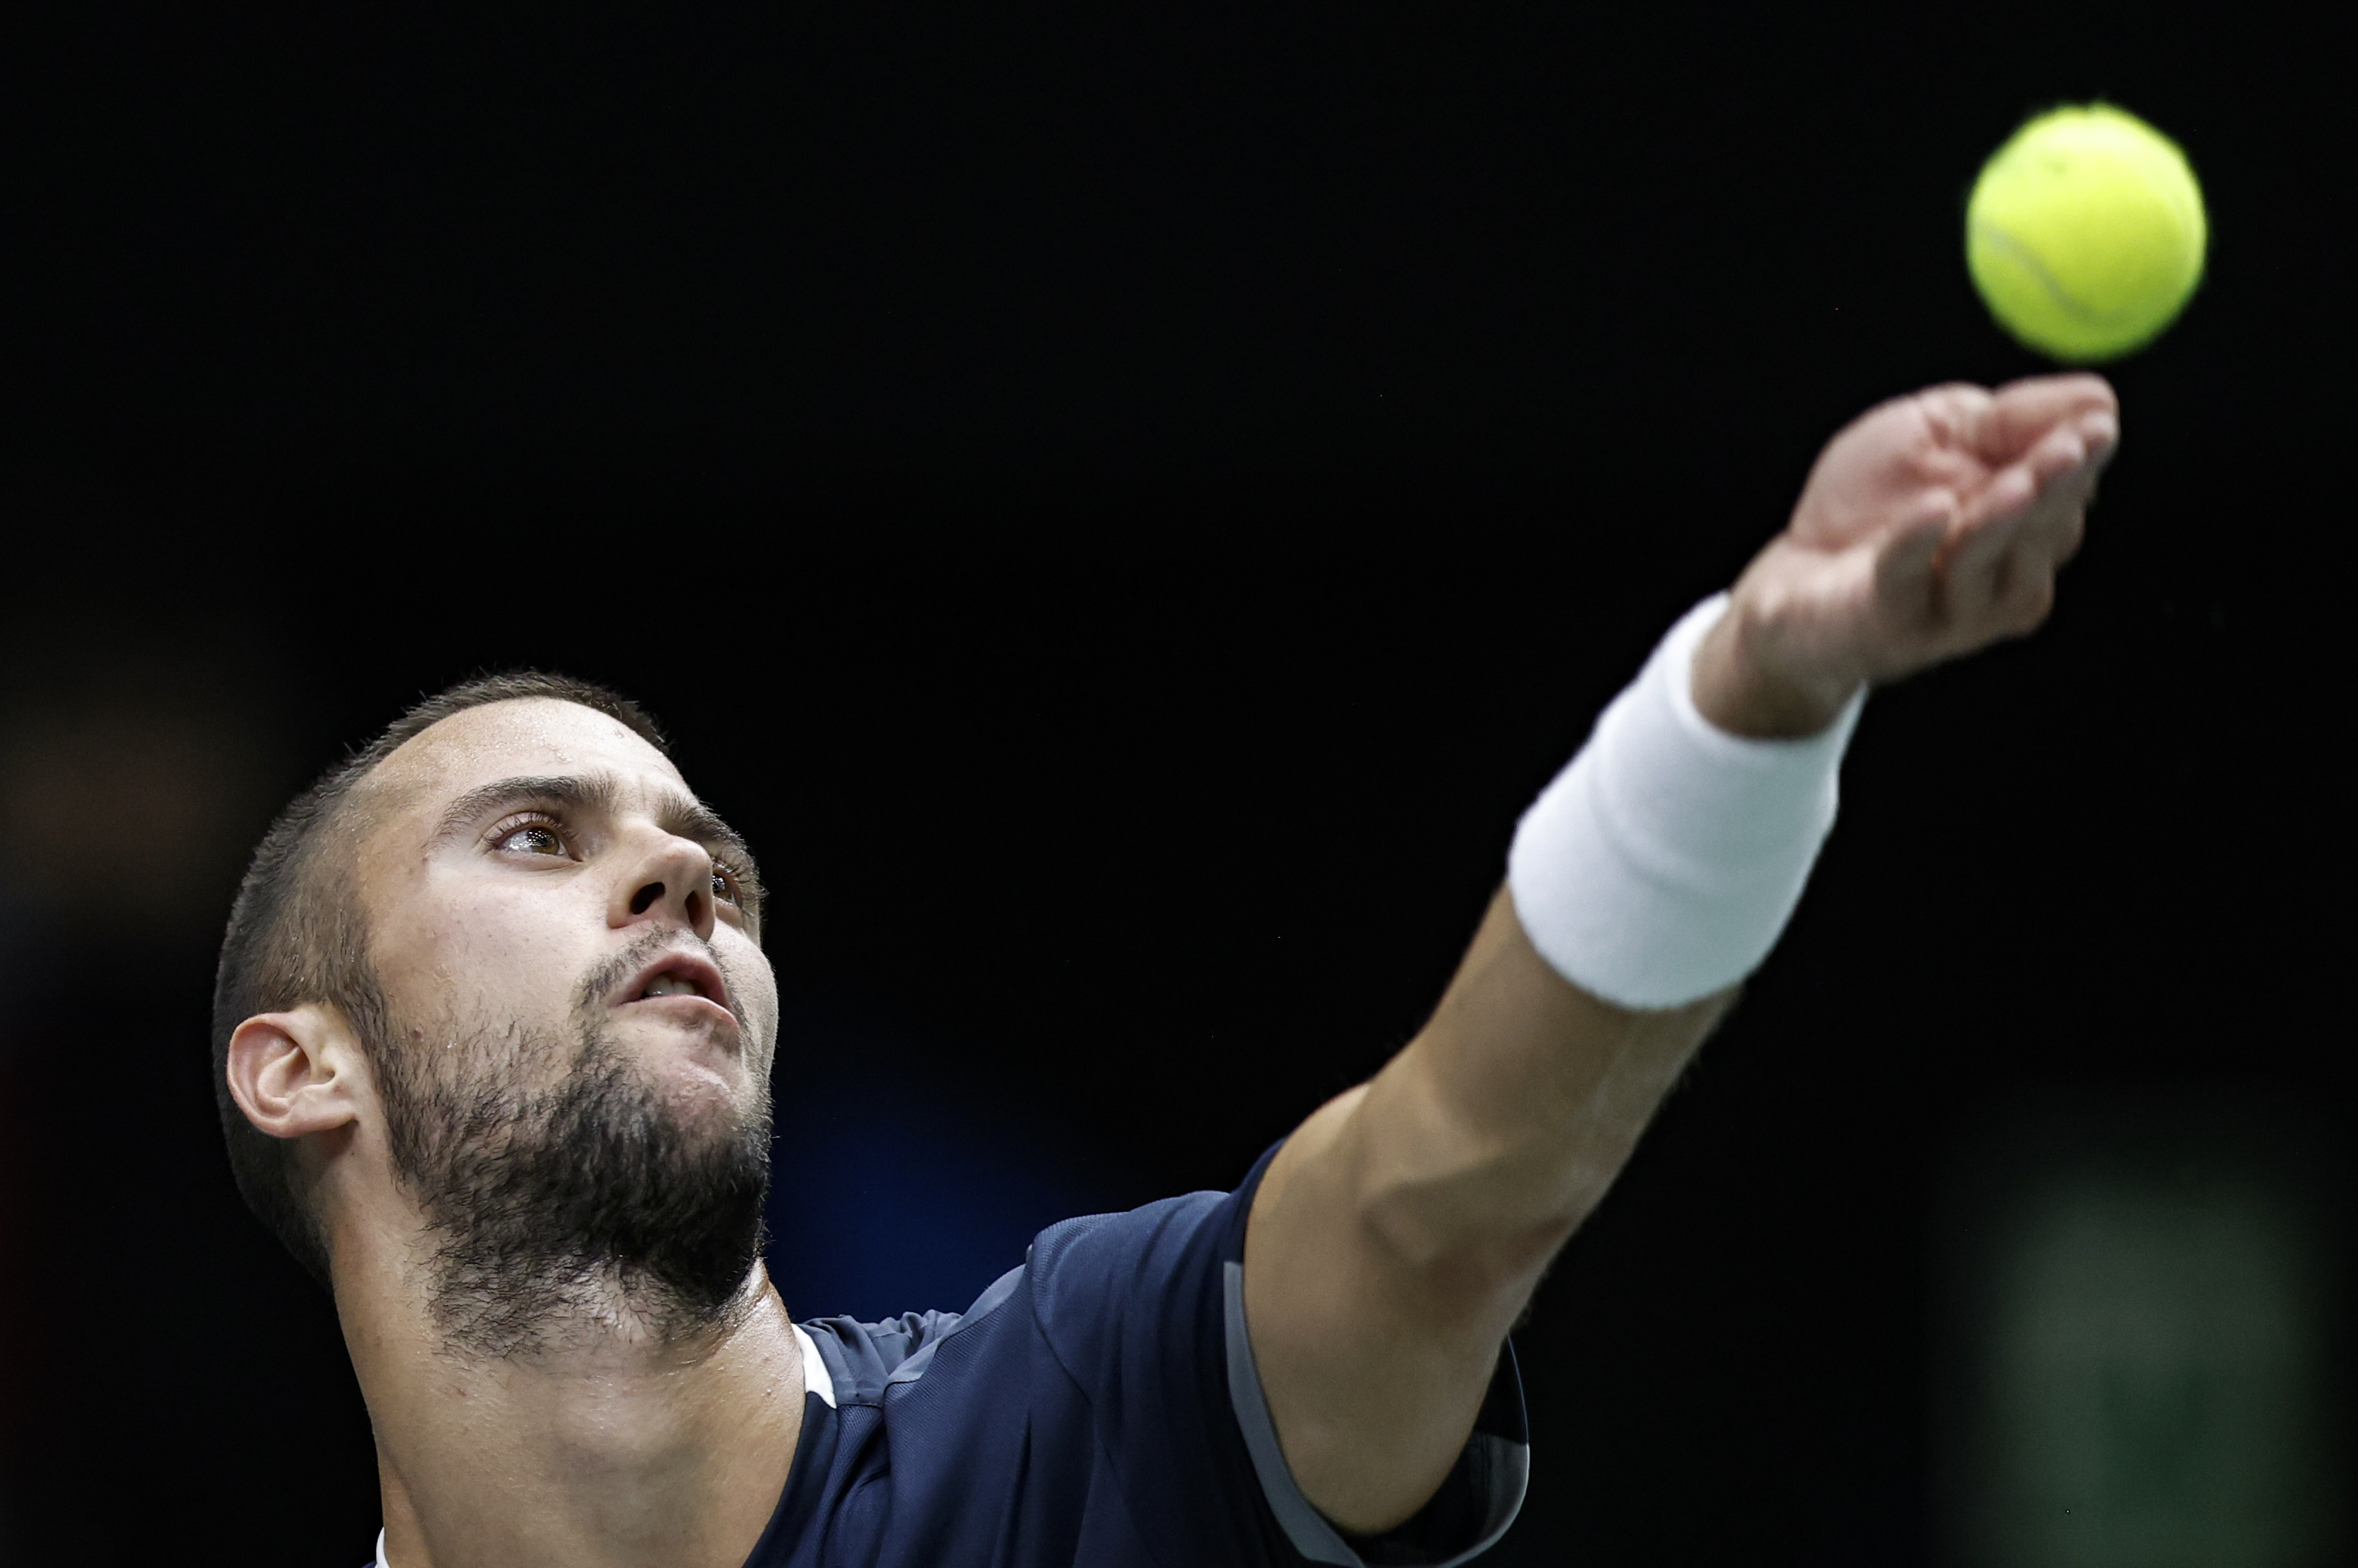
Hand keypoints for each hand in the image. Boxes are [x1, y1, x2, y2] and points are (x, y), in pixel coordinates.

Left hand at [1692, 374, 2118, 736]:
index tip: (2098, 423)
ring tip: (2020, 482)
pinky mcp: (1891, 622)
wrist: (1794, 584)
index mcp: (2026, 523)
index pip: (2069, 489)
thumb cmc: (1869, 503)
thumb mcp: (1934, 433)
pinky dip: (1918, 543)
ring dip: (2003, 520)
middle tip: (2074, 447)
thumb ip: (2005, 418)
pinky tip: (1935, 510)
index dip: (2083, 457)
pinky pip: (1907, 579)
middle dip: (2057, 486)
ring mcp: (1954, 608)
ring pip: (1987, 561)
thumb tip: (2100, 397)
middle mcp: (2006, 574)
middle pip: (2044, 530)